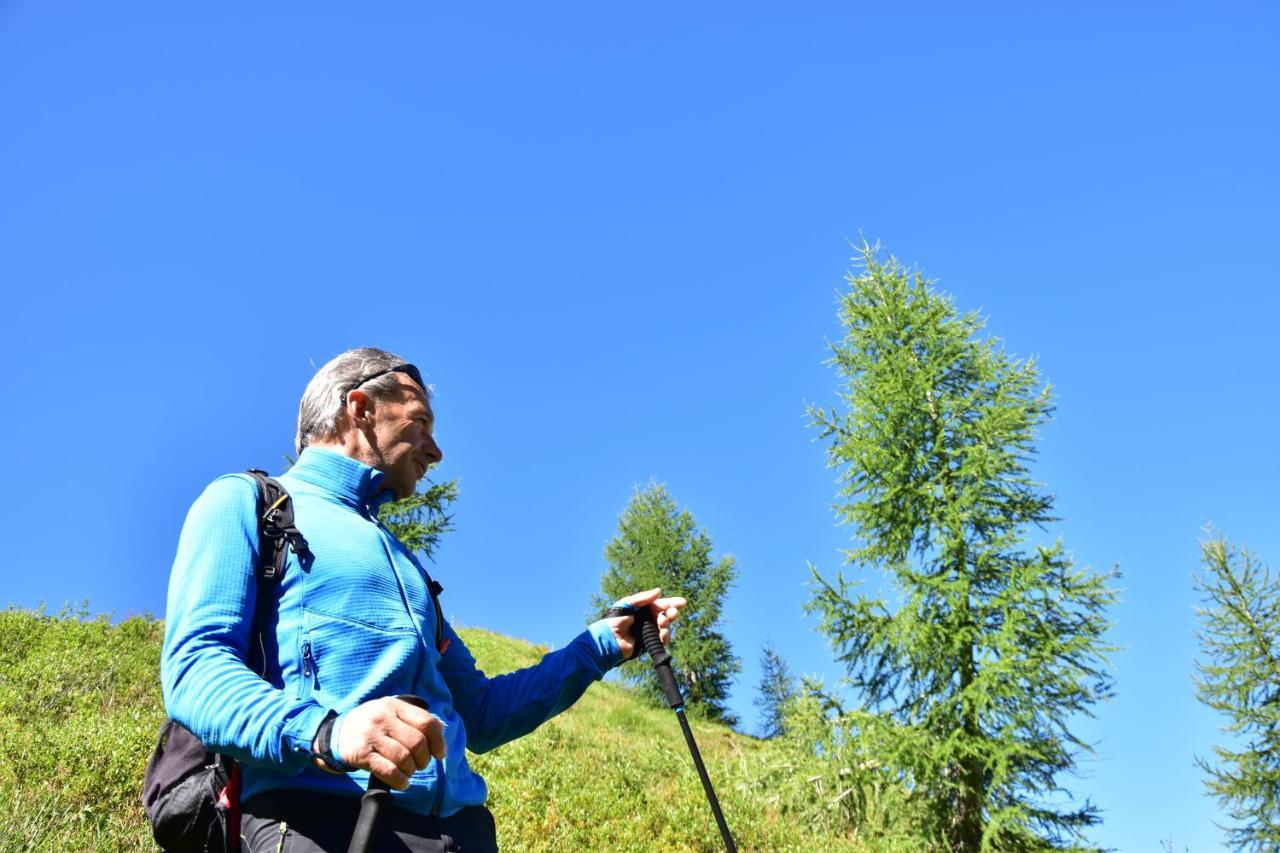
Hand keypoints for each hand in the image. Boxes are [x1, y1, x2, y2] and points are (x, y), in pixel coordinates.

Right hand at [322, 696, 446, 789]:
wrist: (335, 733)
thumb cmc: (371, 724)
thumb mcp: (389, 711)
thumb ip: (413, 718)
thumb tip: (441, 730)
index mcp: (394, 705)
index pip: (426, 722)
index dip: (438, 741)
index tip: (440, 754)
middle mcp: (383, 718)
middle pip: (417, 743)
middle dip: (424, 759)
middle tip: (421, 765)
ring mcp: (371, 735)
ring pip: (404, 758)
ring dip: (411, 770)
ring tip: (409, 772)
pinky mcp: (361, 754)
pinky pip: (388, 770)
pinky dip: (400, 780)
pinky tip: (403, 783)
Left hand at [605, 587, 686, 660]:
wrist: (608, 640)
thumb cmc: (614, 620)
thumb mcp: (626, 604)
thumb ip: (642, 598)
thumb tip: (659, 591)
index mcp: (642, 609)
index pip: (659, 604)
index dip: (671, 603)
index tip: (682, 603)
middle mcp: (647, 619)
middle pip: (664, 615)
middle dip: (671, 613)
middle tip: (674, 613)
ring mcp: (648, 631)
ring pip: (665, 626)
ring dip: (667, 624)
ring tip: (662, 623)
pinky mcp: (649, 643)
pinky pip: (661, 639)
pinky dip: (665, 636)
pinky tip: (663, 634)